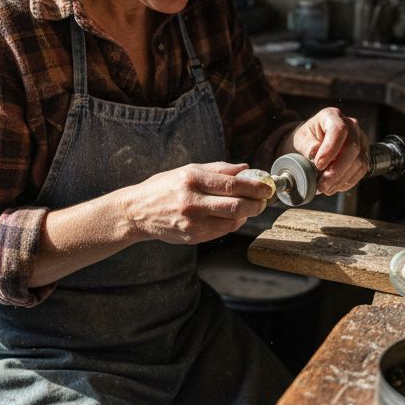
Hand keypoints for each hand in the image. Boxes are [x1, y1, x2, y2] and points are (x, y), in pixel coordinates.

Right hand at [124, 162, 272, 244]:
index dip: (255, 186)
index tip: (267, 186)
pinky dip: (232, 224)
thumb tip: (245, 167)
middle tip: (264, 200)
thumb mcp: (188, 170)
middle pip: (236, 206)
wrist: (137, 212)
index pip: (231, 184)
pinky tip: (232, 216)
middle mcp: (192, 201)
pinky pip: (221, 231)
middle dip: (256, 204)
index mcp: (191, 179)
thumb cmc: (164, 187)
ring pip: (231, 221)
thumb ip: (218, 169)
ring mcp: (192, 222)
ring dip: (246, 215)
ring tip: (249, 207)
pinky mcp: (192, 237)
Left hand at [289, 108, 369, 194]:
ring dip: (342, 179)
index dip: (330, 149)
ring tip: (326, 188)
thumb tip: (314, 152)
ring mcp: (360, 139)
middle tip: (322, 184)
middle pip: (352, 147)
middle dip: (337, 170)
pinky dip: (348, 181)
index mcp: (331, 116)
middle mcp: (350, 125)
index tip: (319, 165)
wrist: (310, 144)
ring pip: (359, 161)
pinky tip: (335, 186)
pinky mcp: (364, 153)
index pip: (338, 130)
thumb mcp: (300, 139)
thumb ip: (307, 145)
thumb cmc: (305, 140)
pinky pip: (362, 169)